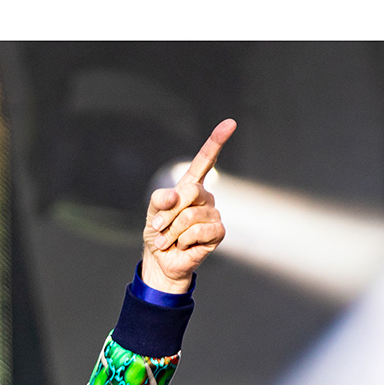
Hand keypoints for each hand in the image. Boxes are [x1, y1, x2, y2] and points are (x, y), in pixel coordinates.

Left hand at [139, 118, 235, 292]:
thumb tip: (175, 196)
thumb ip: (160, 199)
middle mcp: (205, 197)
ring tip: (169, 240)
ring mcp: (213, 213)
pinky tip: (184, 245)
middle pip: (191, 191)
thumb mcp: (153, 213)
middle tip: (160, 226)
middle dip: (170, 212)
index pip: (205, 160)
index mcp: (190, 186)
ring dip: (173, 231)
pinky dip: (185, 240)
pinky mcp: (218, 232)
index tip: (230, 123)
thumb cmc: (159, 234)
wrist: (162, 261)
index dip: (217, 141)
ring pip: (191, 216)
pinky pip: (201, 230)